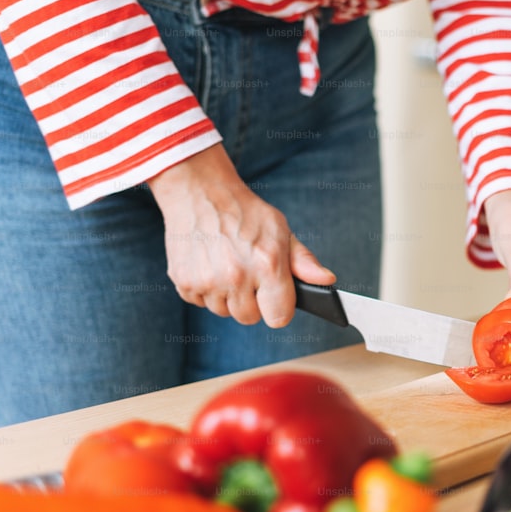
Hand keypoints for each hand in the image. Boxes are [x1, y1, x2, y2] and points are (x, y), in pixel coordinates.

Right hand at [149, 144, 334, 327]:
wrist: (200, 193)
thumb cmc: (246, 213)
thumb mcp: (281, 231)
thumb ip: (304, 261)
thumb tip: (327, 280)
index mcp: (267, 264)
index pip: (279, 317)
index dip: (279, 309)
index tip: (276, 297)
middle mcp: (236, 276)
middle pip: (249, 318)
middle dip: (252, 302)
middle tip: (250, 274)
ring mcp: (207, 281)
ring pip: (224, 312)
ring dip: (228, 297)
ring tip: (229, 266)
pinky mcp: (184, 282)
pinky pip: (201, 303)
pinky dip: (206, 290)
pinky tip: (211, 266)